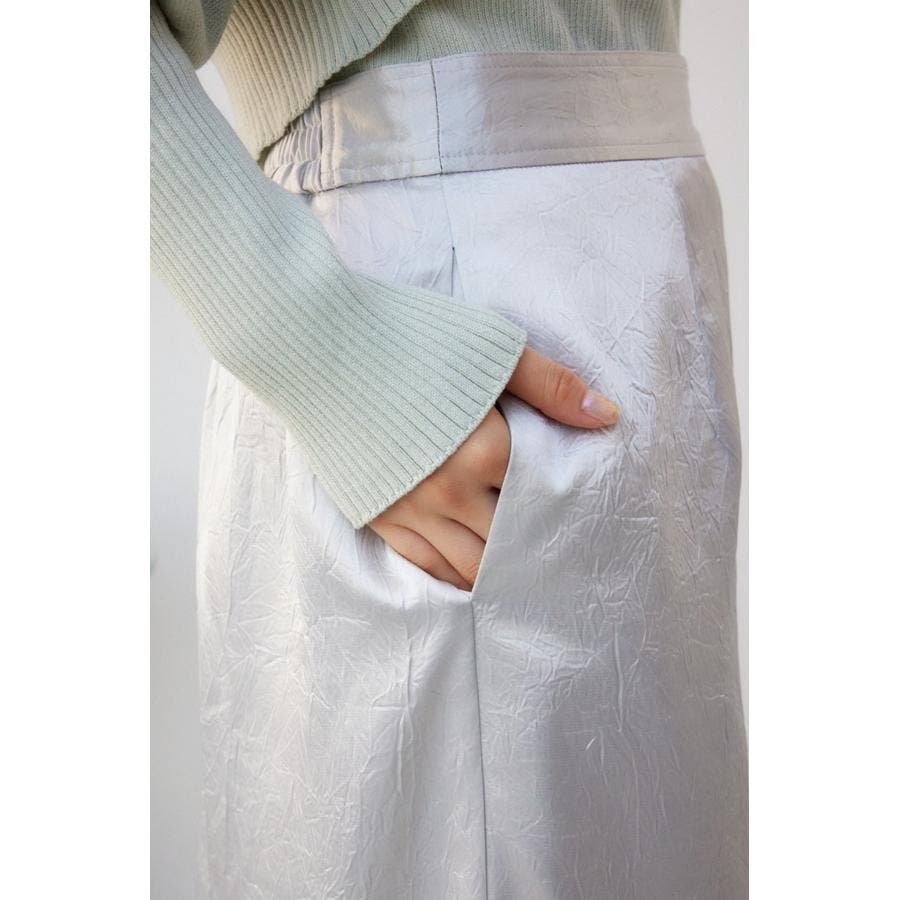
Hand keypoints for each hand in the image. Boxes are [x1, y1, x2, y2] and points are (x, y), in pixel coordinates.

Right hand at [369, 347, 619, 589]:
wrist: (319, 343)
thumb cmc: (408, 335)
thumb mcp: (490, 349)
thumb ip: (551, 386)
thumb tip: (609, 415)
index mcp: (483, 452)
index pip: (540, 497)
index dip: (562, 507)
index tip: (580, 517)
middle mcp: (448, 492)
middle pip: (508, 541)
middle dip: (534, 548)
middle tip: (556, 554)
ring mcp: (408, 509)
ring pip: (468, 566)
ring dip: (497, 571)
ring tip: (519, 572)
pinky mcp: (376, 514)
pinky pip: (423, 564)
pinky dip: (452, 575)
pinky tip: (470, 576)